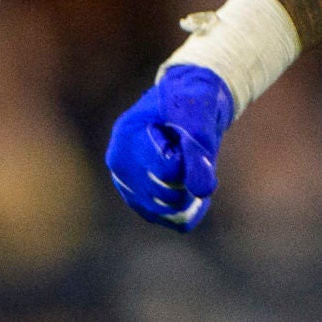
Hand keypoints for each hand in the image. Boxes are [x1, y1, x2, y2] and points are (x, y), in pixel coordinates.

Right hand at [105, 64, 233, 230]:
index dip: (192, 158)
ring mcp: (127, 184)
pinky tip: (197, 187)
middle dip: (191, 177)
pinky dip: (192, 209)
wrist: (188, 102)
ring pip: (170, 211)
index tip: (190, 136)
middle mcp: (119, 164)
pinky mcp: (140, 200)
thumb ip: (199, 149)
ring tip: (191, 164)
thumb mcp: (199, 114)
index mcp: (127, 136)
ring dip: (192, 192)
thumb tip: (202, 191)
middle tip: (192, 149)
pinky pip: (174, 220)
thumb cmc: (193, 100)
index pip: (168, 170)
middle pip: (167, 194)